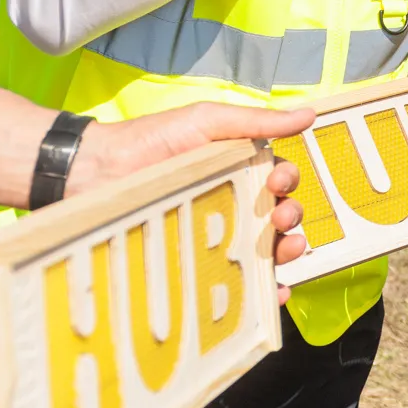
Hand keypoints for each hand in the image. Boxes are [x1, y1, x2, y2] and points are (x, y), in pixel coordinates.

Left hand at [71, 101, 315, 297]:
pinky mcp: (199, 262)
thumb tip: (310, 114)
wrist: (96, 172)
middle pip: (280, 214)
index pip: (280, 178)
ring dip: (286, 250)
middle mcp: (235, 202)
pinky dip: (265, 289)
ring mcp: (217, 234)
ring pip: (267, 248)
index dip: (289, 180)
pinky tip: (275, 292)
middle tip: (282, 217)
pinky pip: (239, 280)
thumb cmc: (151, 140)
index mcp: (241, 168)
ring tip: (285, 250)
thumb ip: (256, 121)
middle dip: (292, 215)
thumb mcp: (207, 121)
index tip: (279, 180)